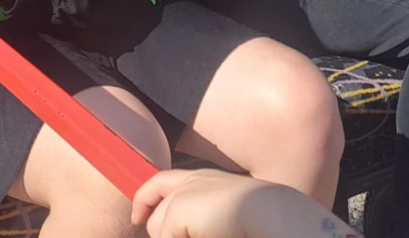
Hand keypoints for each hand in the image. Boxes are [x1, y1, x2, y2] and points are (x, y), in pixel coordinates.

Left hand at [132, 169, 360, 237]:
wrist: (270, 211)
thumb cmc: (258, 216)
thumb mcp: (225, 208)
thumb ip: (201, 213)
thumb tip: (179, 229)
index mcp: (202, 177)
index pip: (161, 182)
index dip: (144, 199)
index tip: (139, 219)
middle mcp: (189, 180)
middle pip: (153, 211)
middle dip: (160, 232)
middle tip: (185, 232)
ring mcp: (183, 194)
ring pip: (157, 230)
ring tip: (210, 233)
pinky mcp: (179, 210)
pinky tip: (208, 236)